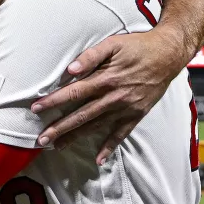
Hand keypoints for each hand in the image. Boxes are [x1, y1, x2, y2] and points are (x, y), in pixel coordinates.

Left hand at [30, 27, 187, 164]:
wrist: (167, 55)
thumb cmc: (137, 46)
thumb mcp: (113, 44)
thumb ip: (90, 56)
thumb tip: (70, 70)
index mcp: (105, 79)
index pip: (73, 93)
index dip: (53, 101)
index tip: (36, 108)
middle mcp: (114, 97)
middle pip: (81, 115)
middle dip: (59, 127)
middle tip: (40, 139)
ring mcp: (125, 108)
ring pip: (96, 126)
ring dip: (76, 137)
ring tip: (57, 146)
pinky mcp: (136, 115)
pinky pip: (121, 134)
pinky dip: (109, 147)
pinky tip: (98, 159)